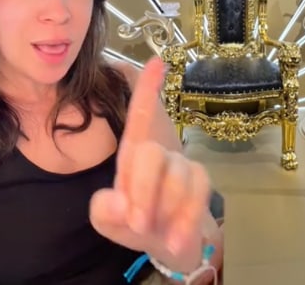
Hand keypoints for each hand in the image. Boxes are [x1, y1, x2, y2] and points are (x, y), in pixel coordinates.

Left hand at [90, 58, 210, 271]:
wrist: (167, 244)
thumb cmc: (133, 221)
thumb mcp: (107, 219)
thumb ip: (103, 210)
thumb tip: (120, 200)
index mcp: (133, 153)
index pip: (140, 116)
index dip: (147, 89)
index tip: (156, 60)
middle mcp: (160, 153)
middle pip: (151, 154)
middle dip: (143, 189)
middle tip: (136, 220)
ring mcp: (183, 166)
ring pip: (176, 177)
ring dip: (162, 209)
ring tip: (149, 230)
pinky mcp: (201, 184)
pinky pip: (196, 195)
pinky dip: (183, 221)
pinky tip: (175, 239)